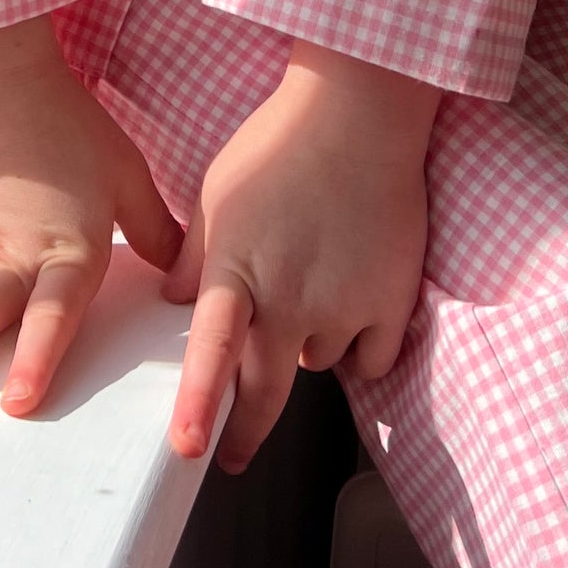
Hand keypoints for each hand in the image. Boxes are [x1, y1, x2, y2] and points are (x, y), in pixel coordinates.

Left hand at [164, 46, 436, 474]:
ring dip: (306, 350)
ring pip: (319, 364)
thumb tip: (174, 299)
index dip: (199, 403)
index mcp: (239, 269)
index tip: (189, 450)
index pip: (212, 351)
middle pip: (268, 389)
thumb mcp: (217, 194)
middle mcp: (291, 297)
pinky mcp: (393, 301)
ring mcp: (346, 304)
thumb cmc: (278, 144)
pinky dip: (360, 346)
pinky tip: (353, 307)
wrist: (359, 113)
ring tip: (309, 297)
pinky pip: (373, 358)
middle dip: (246, 430)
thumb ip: (195, 254)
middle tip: (230, 454)